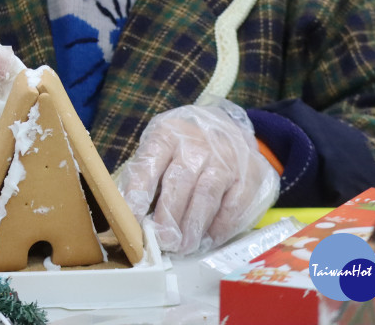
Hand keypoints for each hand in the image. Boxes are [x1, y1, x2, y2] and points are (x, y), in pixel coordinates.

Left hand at [118, 101, 278, 254]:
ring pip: (206, 194)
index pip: (150, 162)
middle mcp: (197, 143)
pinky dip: (219, 226)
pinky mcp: (248, 175)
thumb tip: (125, 213)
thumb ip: (144, 176)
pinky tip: (207, 238)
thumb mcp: (160, 148)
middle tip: (162, 241)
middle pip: (180, 181)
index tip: (133, 217)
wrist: (228, 127)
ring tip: (182, 247)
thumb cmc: (184, 147)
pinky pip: (233, 204)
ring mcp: (225, 158)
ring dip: (193, 226)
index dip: (140, 191)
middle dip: (169, 215)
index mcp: (168, 134)